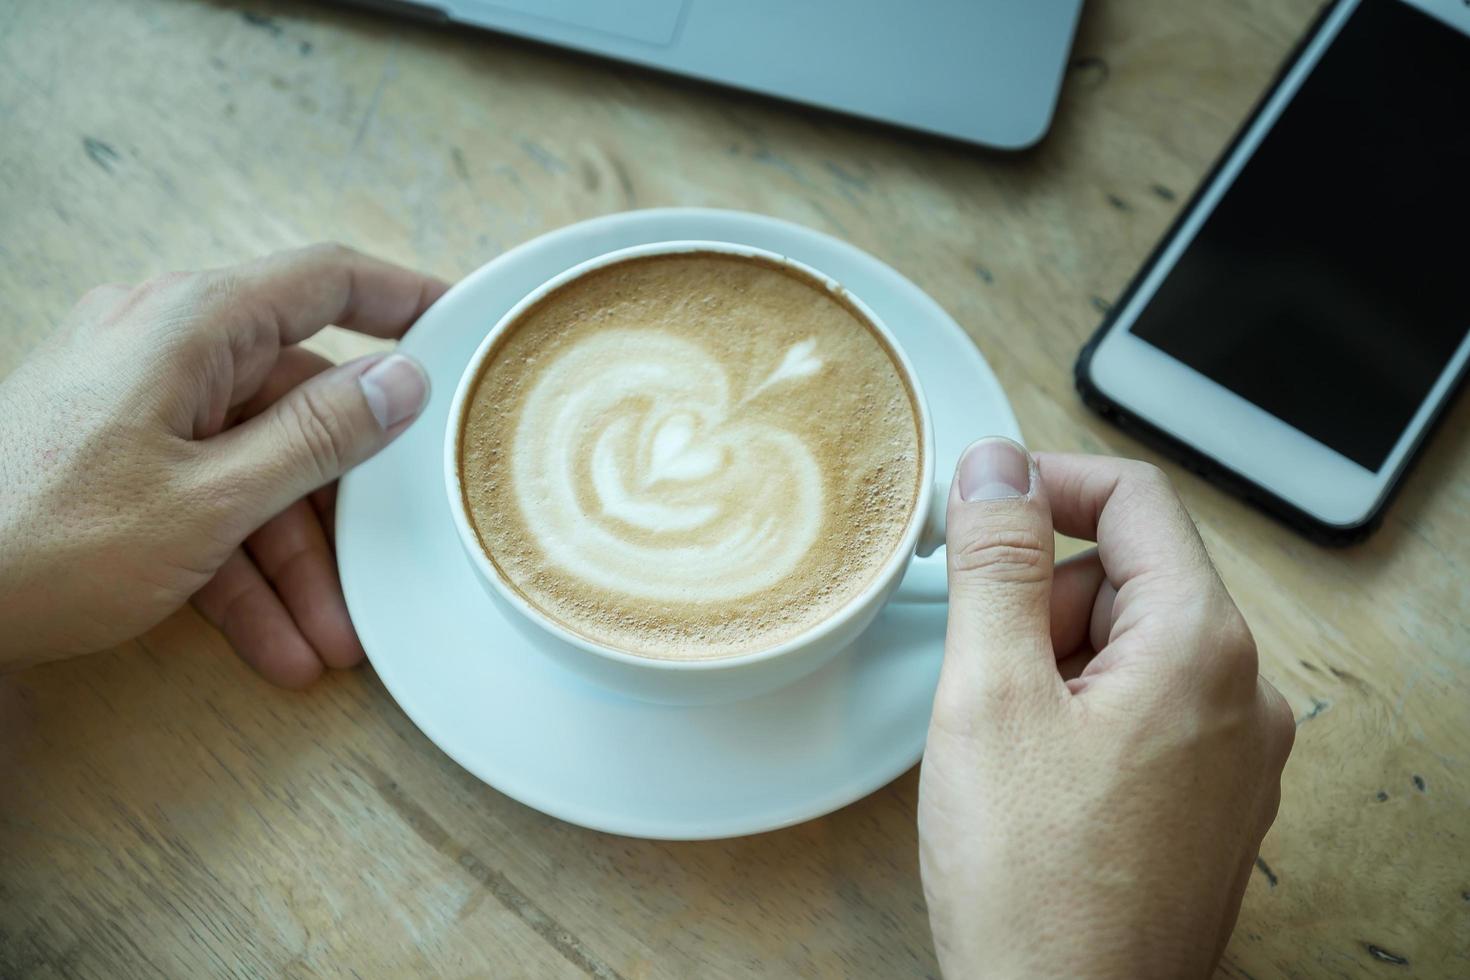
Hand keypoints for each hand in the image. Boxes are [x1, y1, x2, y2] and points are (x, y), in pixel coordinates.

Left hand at [0, 244, 445, 685]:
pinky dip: (235, 565)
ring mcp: (136, 401)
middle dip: (338, 508)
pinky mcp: (113, 450)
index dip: (406, 299)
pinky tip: (269, 645)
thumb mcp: (212, 500)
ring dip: (288, 560)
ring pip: (252, 467)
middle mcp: (165, 346)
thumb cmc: (48, 541)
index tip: (465, 325)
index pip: (326, 282)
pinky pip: (202, 495)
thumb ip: (319, 436)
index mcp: (191, 326)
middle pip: (295, 407)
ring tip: (322, 645)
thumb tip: (403, 378)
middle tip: (385, 572)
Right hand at [918, 439, 1293, 978]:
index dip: (1047, 486)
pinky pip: (1144, 713)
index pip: (1137, 500)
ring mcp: (1235, 755)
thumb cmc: (1033, 883)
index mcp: (1203, 648)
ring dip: (1056, 671)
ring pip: (1130, 650)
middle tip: (987, 686)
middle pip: (1129, 580)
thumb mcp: (991, 695)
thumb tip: (998, 467)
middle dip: (1042, 608)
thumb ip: (998, 564)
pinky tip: (1041, 788)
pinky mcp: (1211, 801)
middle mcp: (1244, 695)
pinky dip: (1081, 721)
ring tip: (1010, 755)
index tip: (980, 510)